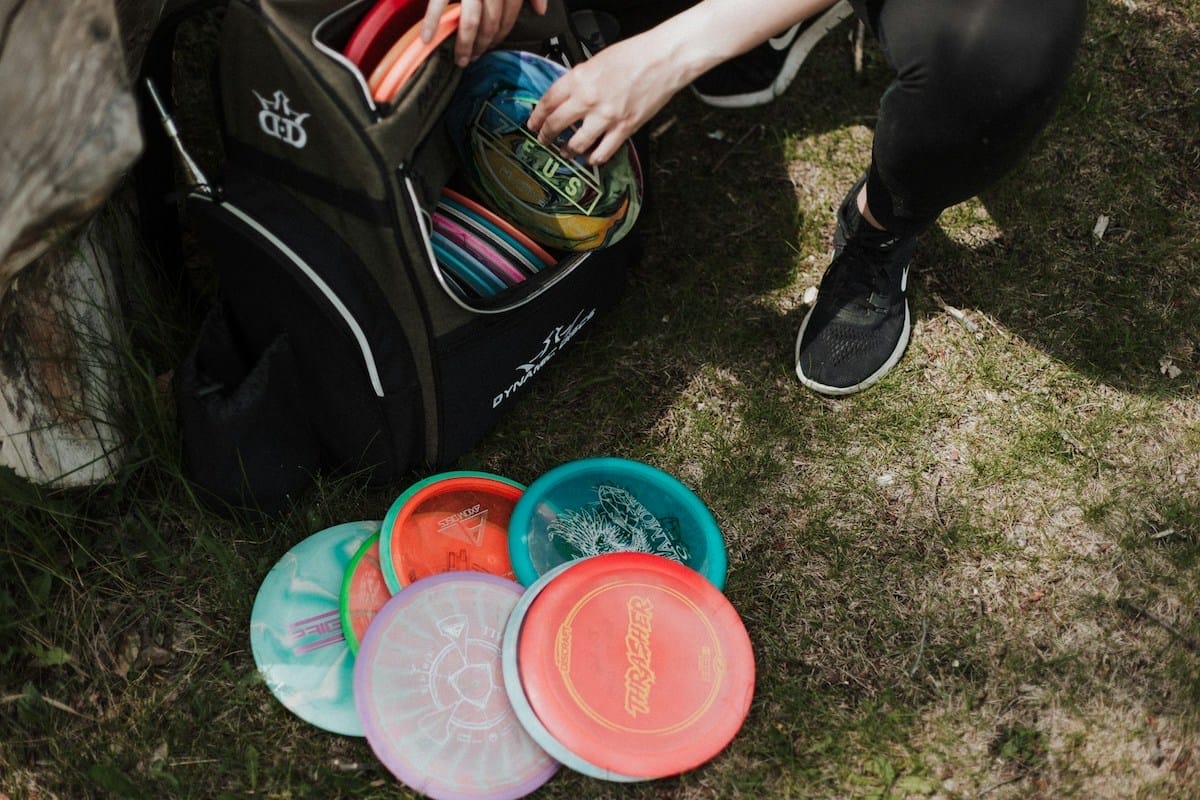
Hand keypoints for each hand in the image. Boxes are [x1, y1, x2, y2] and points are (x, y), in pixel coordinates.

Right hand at [422, 0, 548, 66]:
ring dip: (465, 44)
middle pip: (490, 25)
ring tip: (460, 58)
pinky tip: (428, 39)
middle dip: (483, 46)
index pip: (508, 19)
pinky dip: (433, 24)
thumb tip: (540, 10)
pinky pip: (439, 6)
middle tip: (473, 59)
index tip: (490, 47)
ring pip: (471, 23)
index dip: (500, 37)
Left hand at [527, 37, 685, 164]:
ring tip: (566, 152)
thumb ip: (580, 79)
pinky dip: (594, 158)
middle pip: (556, 125)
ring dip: (567, 150)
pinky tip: (592, 157)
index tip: (533, 123)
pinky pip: (602, 153)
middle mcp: (588, 98)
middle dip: (546, 136)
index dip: (537, 116)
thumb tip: (569, 94)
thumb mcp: (598, 60)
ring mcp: (605, 116)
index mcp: (579, 78)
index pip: (548, 101)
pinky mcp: (624, 128)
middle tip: (543, 140)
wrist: (663, 58)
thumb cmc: (636, 54)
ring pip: (576, 144)